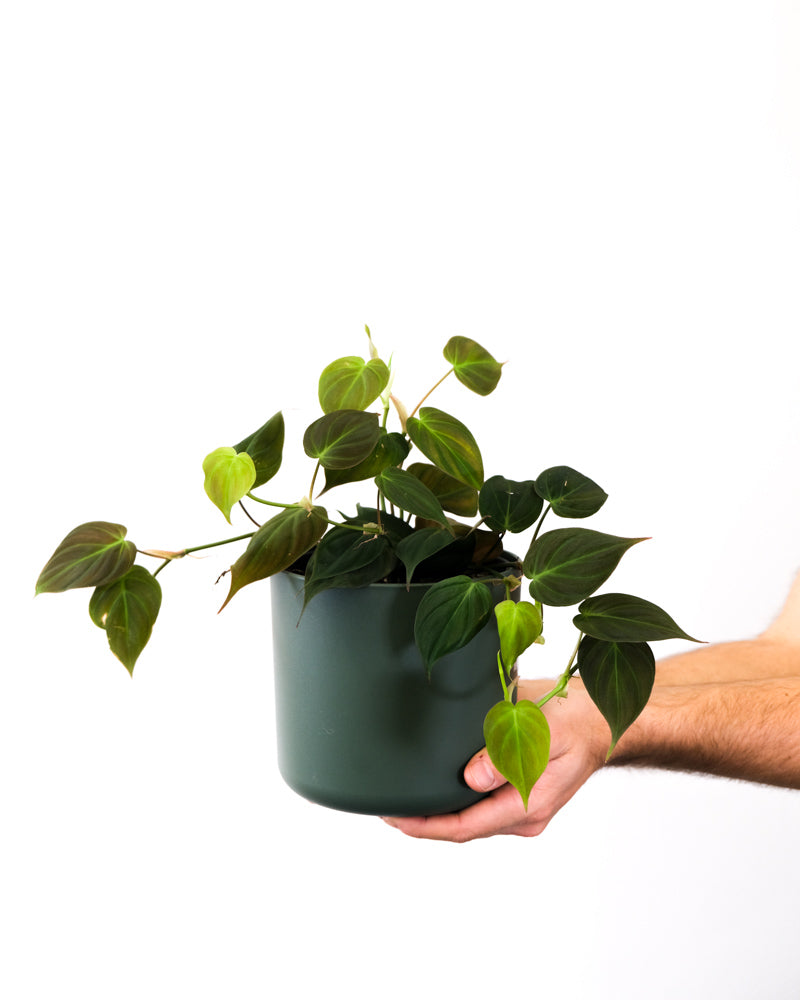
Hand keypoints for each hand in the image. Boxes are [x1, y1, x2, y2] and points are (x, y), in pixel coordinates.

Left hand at [382, 679, 608, 841]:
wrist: (597, 720)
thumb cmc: (574, 721)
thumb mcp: (543, 730)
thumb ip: (508, 754)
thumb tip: (473, 778)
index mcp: (528, 804)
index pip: (466, 826)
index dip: (426, 826)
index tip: (395, 818)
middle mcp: (522, 814)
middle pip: (463, 828)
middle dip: (424, 823)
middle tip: (385, 808)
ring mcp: (520, 808)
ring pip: (470, 819)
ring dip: (437, 814)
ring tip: (401, 802)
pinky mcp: (518, 796)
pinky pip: (479, 807)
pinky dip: (454, 802)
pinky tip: (433, 790)